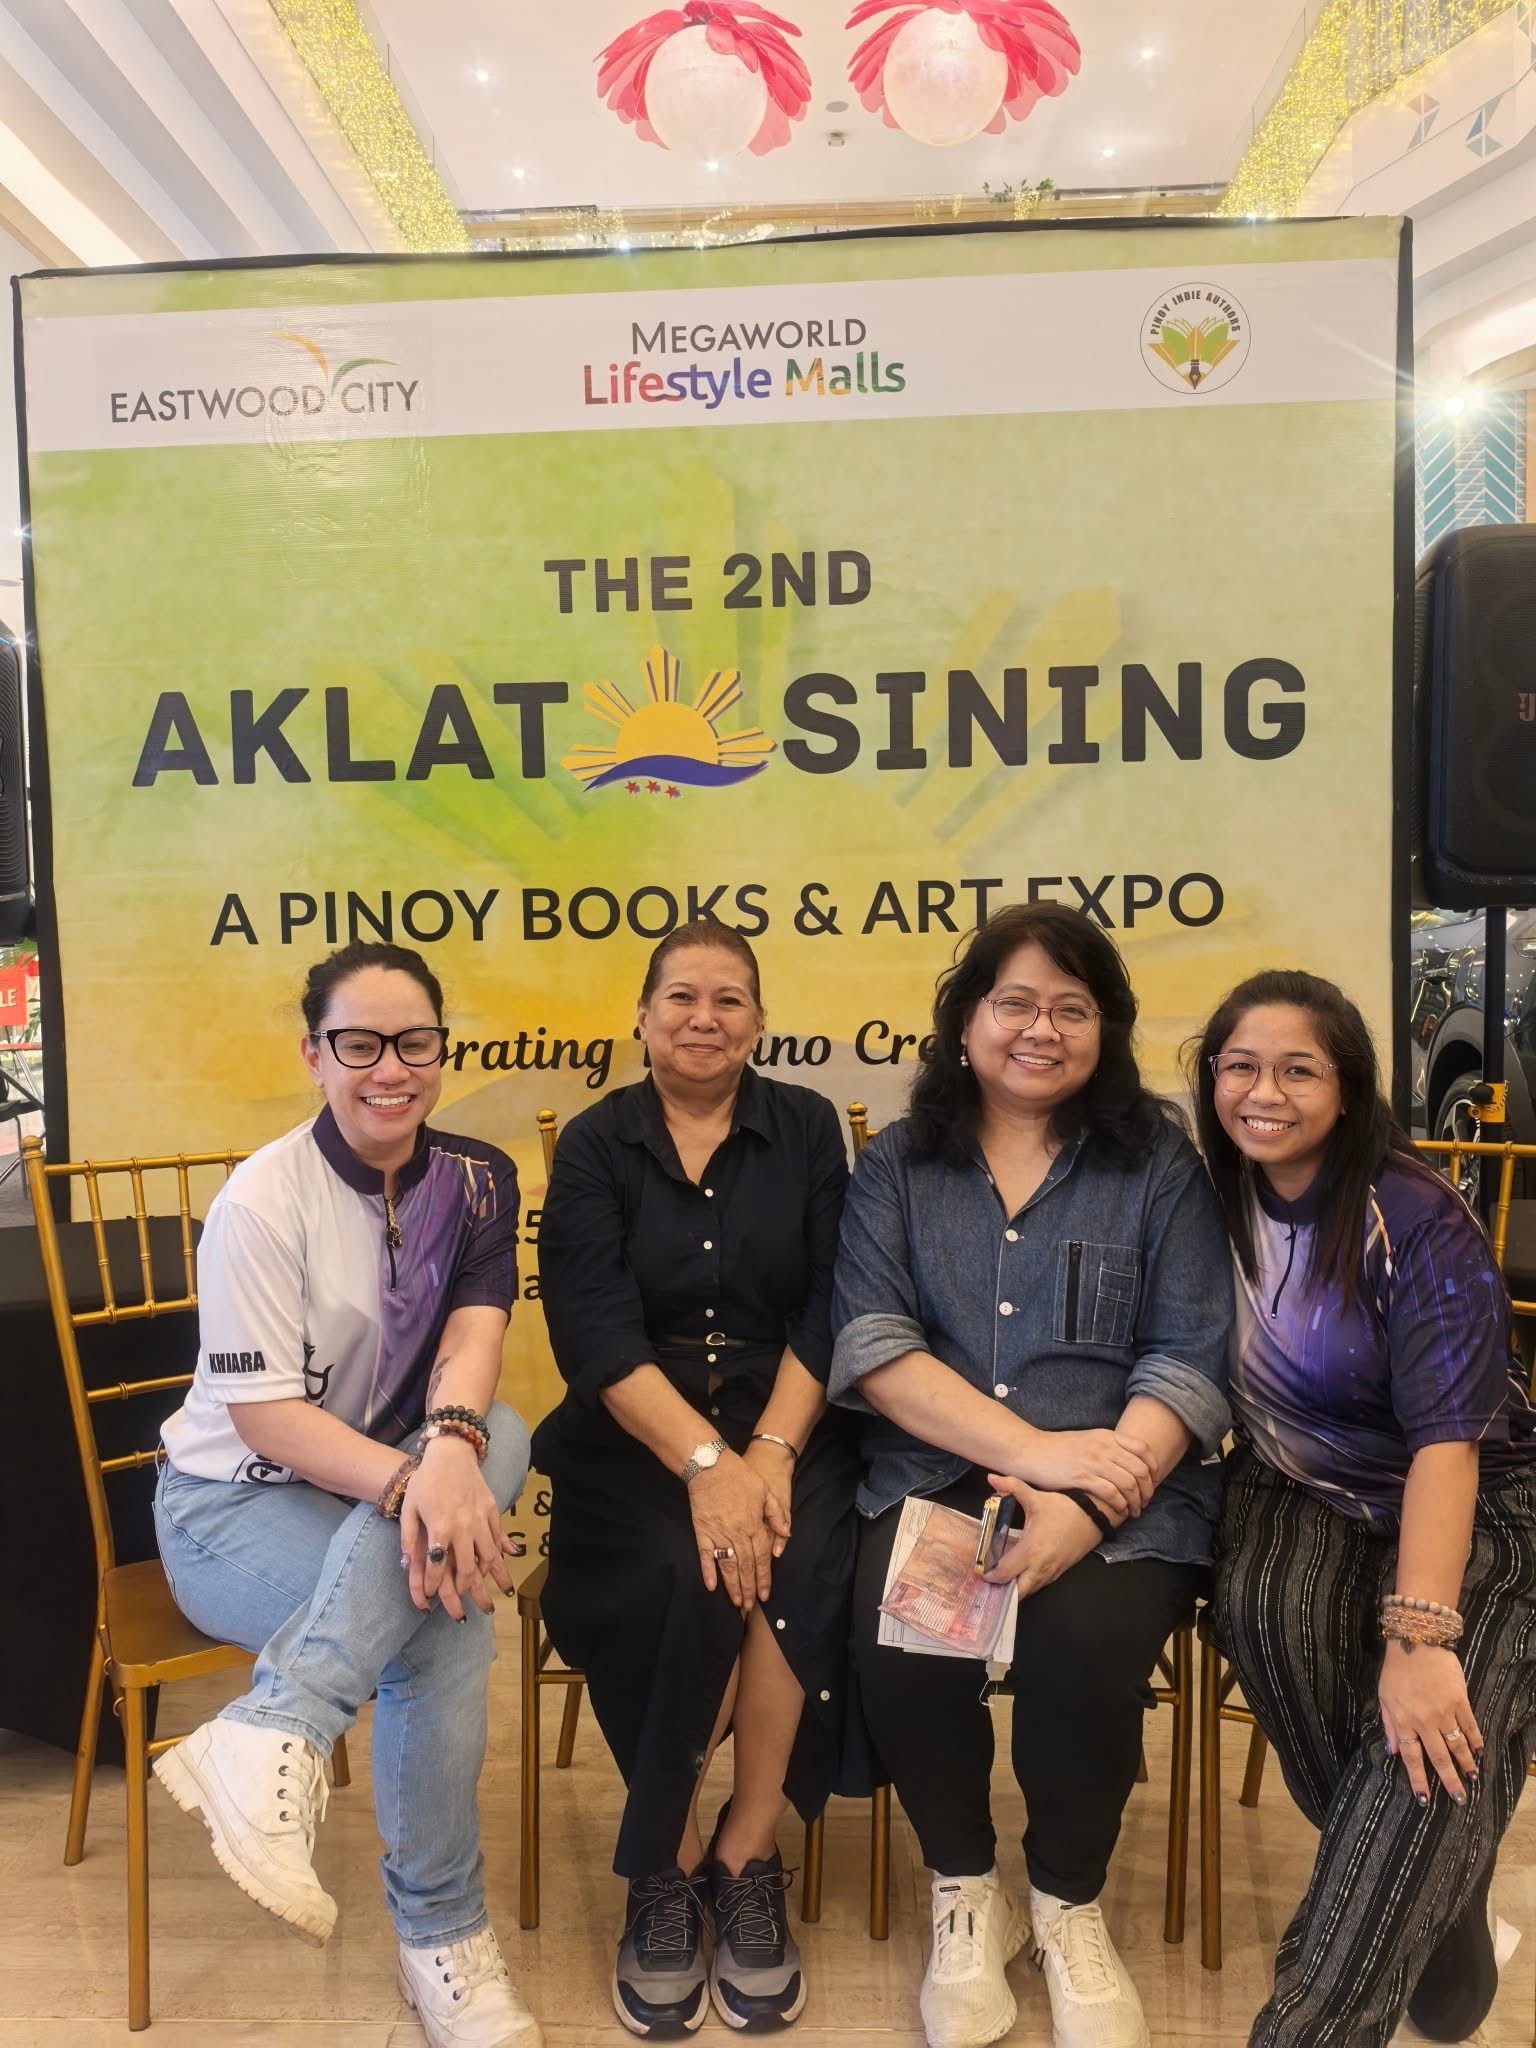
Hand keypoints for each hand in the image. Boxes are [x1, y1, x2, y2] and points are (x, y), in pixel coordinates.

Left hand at [399, 1436, 513, 1620]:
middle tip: (464, 1607)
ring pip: (489, 1556)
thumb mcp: (409, 1507)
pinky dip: (502, 1555)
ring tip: (495, 1596)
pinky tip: (504, 1567)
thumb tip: (406, 1564)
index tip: (428, 1600)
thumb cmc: (426, 1480)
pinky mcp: (492, 1510)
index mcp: (440, 1527)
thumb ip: (407, 1536)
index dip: (431, 1586)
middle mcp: (463, 1526)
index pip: (435, 1566)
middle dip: (464, 1591)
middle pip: (466, 1568)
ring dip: (491, 1579)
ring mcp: (480, 1518)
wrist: (451, 1452)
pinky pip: (498, 1538)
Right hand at [687, 1450, 790, 1612]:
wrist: (711, 1466)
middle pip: (745, 1566)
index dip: (764, 1577)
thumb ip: (777, 1514)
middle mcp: (737, 1534)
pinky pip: (705, 1555)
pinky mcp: (702, 1531)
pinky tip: (711, 1586)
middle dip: (749, 1588)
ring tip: (736, 1602)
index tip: (766, 1594)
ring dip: (732, 1585)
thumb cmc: (740, 1476)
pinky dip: (707, 1571)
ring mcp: (718, 1534)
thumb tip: (785, 1534)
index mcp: (754, 1526)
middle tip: (750, 1607)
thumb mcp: (766, 1491)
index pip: (761, 1558)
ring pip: (727, 1566)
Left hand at [980, 1474, 1101, 1595]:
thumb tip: (992, 1477)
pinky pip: (1039, 1585)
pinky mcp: (1059, 1572)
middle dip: (1001, 1589)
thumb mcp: (1036, 1498)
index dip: (990, 1575)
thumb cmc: (1064, 1509)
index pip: (1005, 1572)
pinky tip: (1017, 1575)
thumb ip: (1012, 1487)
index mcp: (1032, 1550)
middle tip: (988, 1578)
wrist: (1094, 1517)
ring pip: (1029, 1591)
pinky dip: (1026, 1585)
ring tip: (999, 1579)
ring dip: (1014, 1588)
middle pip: (1017, 1592)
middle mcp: (1040, 1567)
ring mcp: (1051, 1572)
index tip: (978, 1570)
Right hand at [1009, 1428, 1154, 1518]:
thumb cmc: (1057, 1448)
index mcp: (1107, 1436)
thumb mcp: (1087, 1440)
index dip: (1153, 1467)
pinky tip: (1120, 1511)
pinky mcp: (1082, 1477)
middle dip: (1147, 1490)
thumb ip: (1107, 1447)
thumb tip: (1127, 1464)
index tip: (1153, 1481)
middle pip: (1140, 1469)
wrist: (1031, 1451)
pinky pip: (1112, 1493)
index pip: (1143, 1449)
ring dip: (1136, 1501)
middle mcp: (1104, 1447)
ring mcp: (1094, 1461)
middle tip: (1144, 1502)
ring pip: (1129, 1483)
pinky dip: (1120, 1504)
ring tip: (1133, 1511)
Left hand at [1378, 1640, 1483, 1803]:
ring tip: (1473, 1778)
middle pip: (1439, 1757)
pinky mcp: (1461, 1700)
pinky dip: (1476, 1740)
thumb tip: (1394, 1752)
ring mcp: (1445, 1711)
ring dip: (1467, 1764)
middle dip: (1449, 1781)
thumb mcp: (1384, 1696)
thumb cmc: (1396, 1669)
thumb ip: (1389, 1725)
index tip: (1425, 1800)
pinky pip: (1470, 1725)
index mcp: (1404, 1720)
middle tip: (1459, 1799)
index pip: (1412, 1757)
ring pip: (1458, 1745)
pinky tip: (1480, 1752)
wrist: (1417, 1640)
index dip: (1418, 1780)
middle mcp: (1425, 1720)